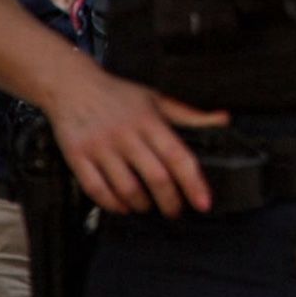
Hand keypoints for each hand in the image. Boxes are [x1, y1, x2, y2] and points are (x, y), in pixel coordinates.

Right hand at [46, 64, 226, 216]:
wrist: (72, 85)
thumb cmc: (118, 94)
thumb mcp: (157, 99)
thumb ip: (190, 115)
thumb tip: (223, 120)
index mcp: (149, 121)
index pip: (178, 156)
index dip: (194, 183)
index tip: (203, 203)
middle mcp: (126, 135)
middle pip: (155, 177)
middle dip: (170, 201)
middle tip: (176, 211)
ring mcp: (100, 147)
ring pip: (126, 188)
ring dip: (142, 205)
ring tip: (149, 206)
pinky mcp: (77, 156)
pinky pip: (96, 189)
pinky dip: (113, 204)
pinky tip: (123, 206)